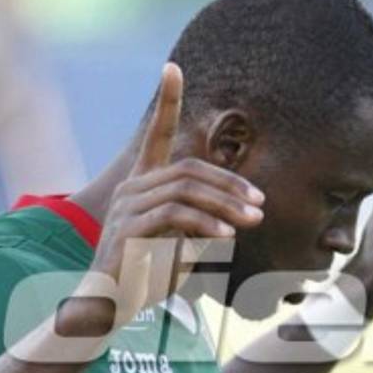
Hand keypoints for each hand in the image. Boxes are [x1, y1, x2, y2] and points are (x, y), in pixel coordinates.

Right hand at [78, 63, 265, 330]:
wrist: (112, 305)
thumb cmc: (149, 275)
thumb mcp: (183, 242)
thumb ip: (204, 221)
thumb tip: (243, 213)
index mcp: (144, 183)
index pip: (156, 134)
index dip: (166, 101)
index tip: (172, 67)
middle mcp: (133, 187)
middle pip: (189, 168)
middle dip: (230, 183)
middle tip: (260, 204)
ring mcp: (128, 205)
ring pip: (185, 189)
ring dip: (225, 205)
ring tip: (253, 221)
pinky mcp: (129, 228)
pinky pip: (174, 215)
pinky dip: (206, 223)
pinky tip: (227, 235)